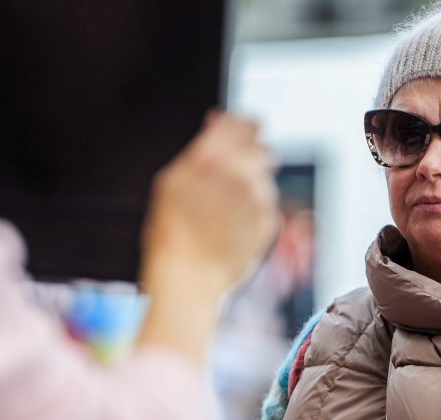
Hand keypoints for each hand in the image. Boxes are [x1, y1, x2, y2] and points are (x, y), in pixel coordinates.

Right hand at [142, 112, 279, 295]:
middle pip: (261, 149)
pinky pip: (267, 206)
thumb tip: (218, 120)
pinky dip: (254, 214)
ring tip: (226, 214)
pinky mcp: (268, 220)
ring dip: (251, 188)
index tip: (243, 131)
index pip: (241, 124)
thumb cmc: (172, 235)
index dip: (244, 126)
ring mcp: (257, 196)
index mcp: (209, 157)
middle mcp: (238, 172)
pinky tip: (233, 230)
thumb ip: (201, 148)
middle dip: (252, 157)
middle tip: (235, 178)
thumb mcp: (171, 183)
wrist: (188, 279)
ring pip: (264, 179)